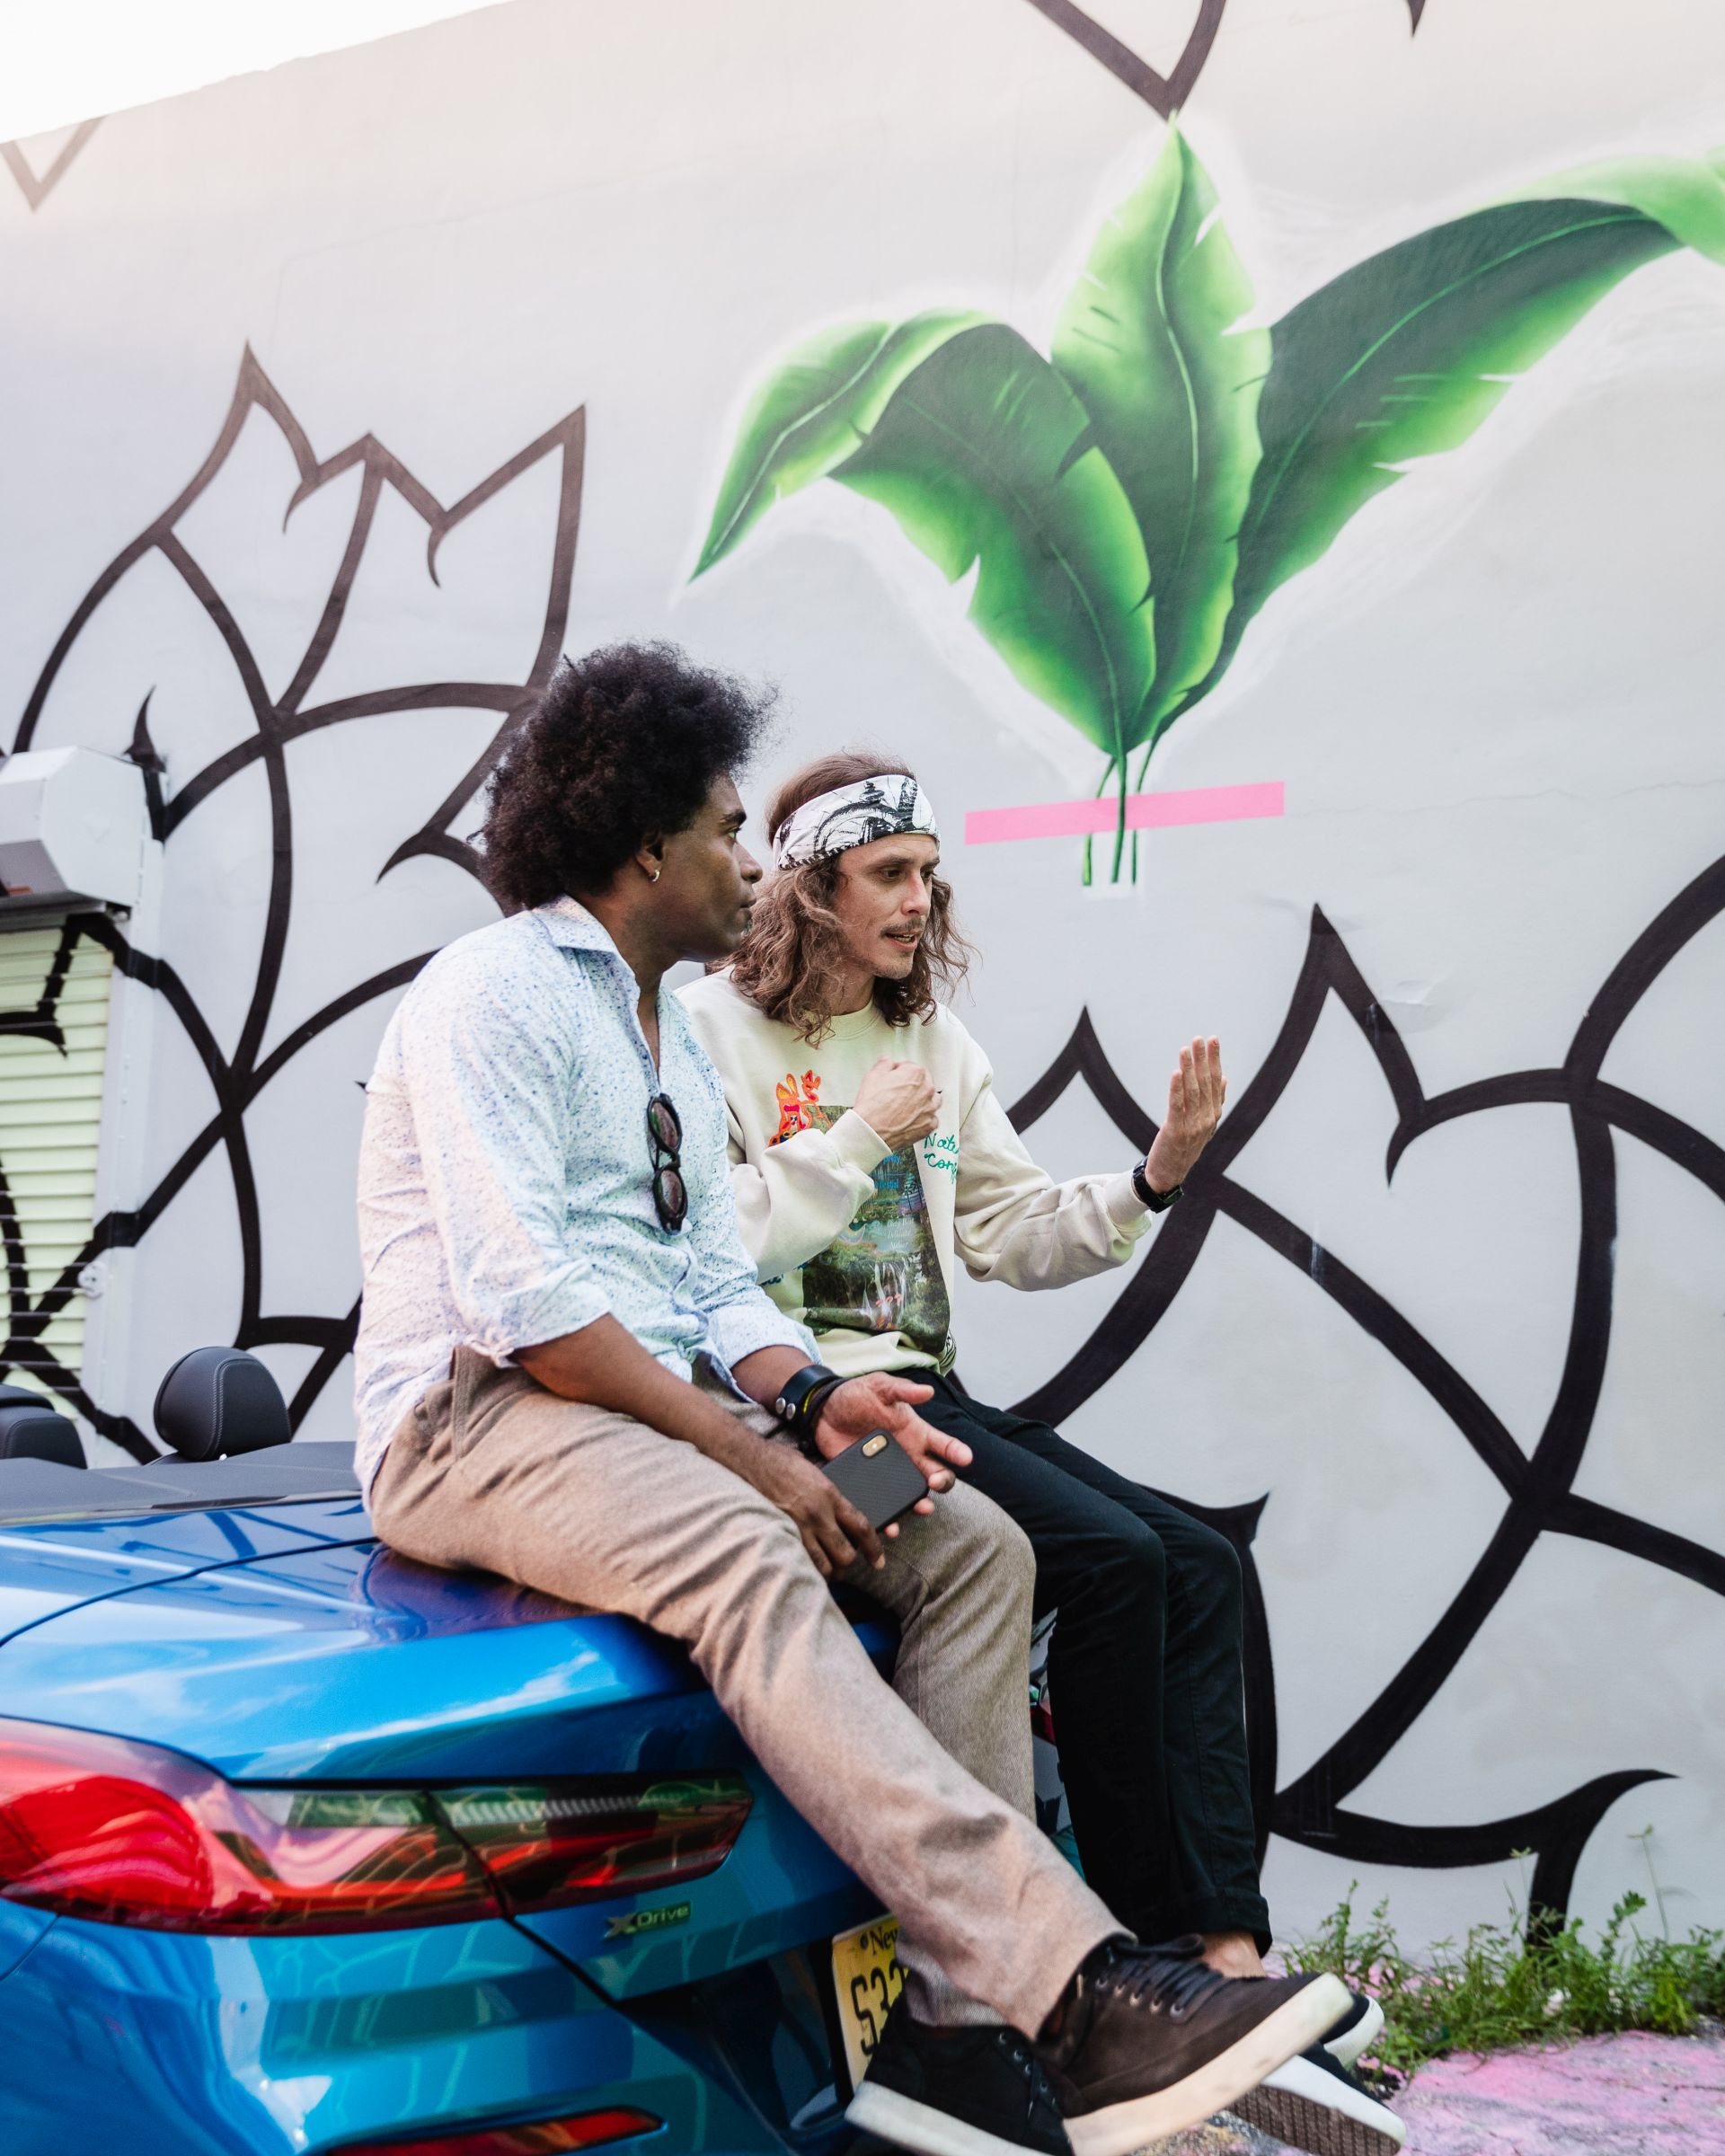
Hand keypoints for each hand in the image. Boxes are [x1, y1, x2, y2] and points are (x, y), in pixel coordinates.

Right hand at [735, 1438, 886, 1577]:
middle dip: (849, 1563)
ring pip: (824, 1565)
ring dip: (829, 1570)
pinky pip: (801, 1562)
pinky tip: (806, 1564)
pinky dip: (807, 1568)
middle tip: (846, 1563)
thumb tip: (841, 1511)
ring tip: (828, 1569)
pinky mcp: (781, 1534)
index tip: (878, 1560)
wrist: (752, 1461)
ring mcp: (799, 1526)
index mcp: (831, 1495)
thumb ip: (830, 1493)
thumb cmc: (782, 1461)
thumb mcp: (816, 1472)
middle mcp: (818, 1514)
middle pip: (846, 1553)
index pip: (862, 1528)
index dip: (874, 1548)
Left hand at [812, 1372, 972, 1520]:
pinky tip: (890, 1526)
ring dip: (921, 1504)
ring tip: (922, 1508)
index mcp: (915, 1432)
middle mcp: (908, 1456)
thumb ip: (901, 1390)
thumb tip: (927, 1391)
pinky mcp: (869, 1484)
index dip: (957, 1451)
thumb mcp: (879, 1387)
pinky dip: (889, 1518)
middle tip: (936, 1482)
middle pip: (936, 1474)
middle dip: (943, 1481)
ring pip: (913, 1495)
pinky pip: (883, 1504)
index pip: (943, 1444)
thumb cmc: (856, 1395)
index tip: (965, 1457)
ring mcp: (889, 1473)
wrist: (823, 1410)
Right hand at [853, 1056, 940, 1152]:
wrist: (871, 1130)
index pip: (911, 1067)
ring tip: (909, 1105)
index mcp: (915, 1073)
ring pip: (933, 1100)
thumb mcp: (873, 1076)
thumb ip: (884, 1064)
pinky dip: (924, 1119)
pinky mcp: (929, 1125)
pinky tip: (913, 1119)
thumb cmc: (872, 1106)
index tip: (895, 1077)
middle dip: (914, 1086)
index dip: (901, 1072)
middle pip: (925, 1083)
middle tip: (900, 1092)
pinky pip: (932, 1119)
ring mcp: (930, 1108)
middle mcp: (926, 1090)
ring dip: (924, 1101)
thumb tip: (888, 1062)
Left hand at [1143, 1035, 1226, 1194]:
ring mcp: (1193, 1126)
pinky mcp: (1176, 1131)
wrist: (1169, 1174)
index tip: (1213, 1040)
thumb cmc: (1185, 1146)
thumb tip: (1224, 1078)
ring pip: (1192, 1092)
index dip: (1215, 1060)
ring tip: (1186, 1049)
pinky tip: (1176, 1073)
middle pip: (1206, 1083)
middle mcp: (1207, 1119)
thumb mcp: (1204, 1124)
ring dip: (1189, 1068)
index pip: (1216, 1082)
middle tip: (1200, 1038)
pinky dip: (1177, 1089)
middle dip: (1203, 1059)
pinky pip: (1177, 1106)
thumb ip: (1214, 1102)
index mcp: (1213, 1115)